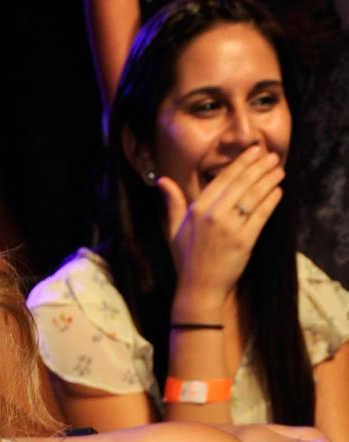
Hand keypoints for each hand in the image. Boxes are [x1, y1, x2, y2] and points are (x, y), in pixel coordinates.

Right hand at [158, 142, 284, 308]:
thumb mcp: (174, 229)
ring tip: (278, 170)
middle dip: (259, 167)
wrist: (199, 290)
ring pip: (253, 196)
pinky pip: (261, 215)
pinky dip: (271, 201)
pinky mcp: (244, 241)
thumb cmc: (186, 260)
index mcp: (197, 210)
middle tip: (272, 156)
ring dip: (268, 180)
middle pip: (241, 184)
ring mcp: (229, 229)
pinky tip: (278, 191)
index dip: (241, 163)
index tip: (254, 151)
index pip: (223, 179)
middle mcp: (213, 216)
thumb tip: (162, 181)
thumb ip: (172, 203)